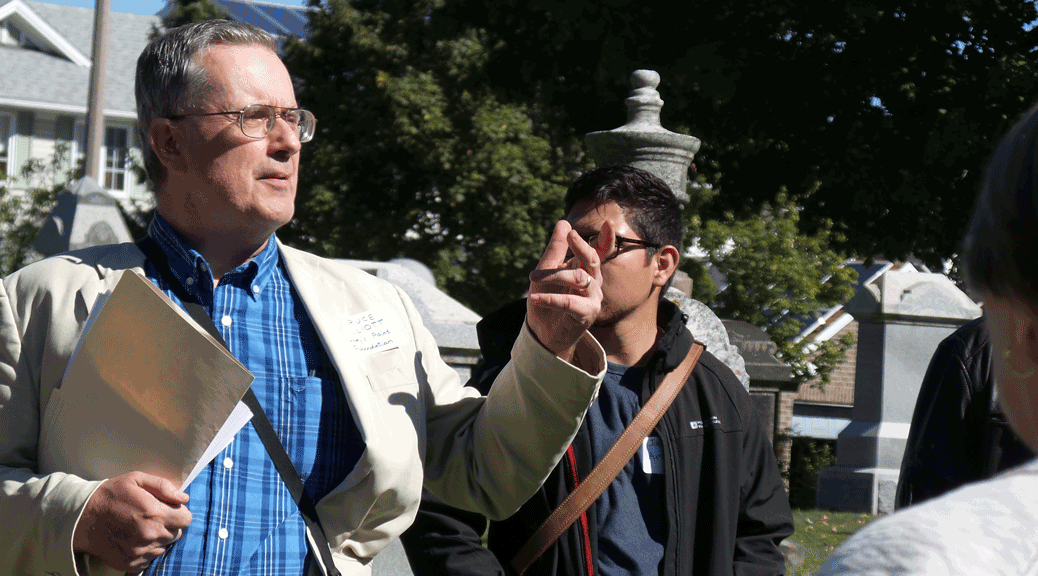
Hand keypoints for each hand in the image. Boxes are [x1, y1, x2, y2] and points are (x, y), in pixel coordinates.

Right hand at [72, 471, 191, 571]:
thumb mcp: (136, 479)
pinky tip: (133, 539)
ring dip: (157, 538)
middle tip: (152, 517)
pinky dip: (145, 550)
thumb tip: (184, 498)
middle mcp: (150, 535)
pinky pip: (150, 559)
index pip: (186, 520)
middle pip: (176, 534)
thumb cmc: (110, 495)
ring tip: (140, 527)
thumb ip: (164, 487)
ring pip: (164, 546)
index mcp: (155, 514)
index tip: (168, 509)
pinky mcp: (131, 564)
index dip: (179, 513)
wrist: (81, 518)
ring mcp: (140, 552)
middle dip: (168, 525)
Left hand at [526, 220, 603, 362]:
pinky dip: (550, 299)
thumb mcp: (546, 272)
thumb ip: (555, 250)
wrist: (543, 333)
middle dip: (582, 246)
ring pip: (579, 278)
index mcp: (586, 269)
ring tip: (532, 277)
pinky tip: (534, 298)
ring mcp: (593, 298)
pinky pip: (569, 302)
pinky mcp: (586, 314)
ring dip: (554, 275)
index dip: (606, 239)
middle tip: (570, 236)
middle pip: (592, 260)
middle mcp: (593, 282)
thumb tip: (564, 223)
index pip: (599, 251)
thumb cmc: (547, 299)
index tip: (608, 223)